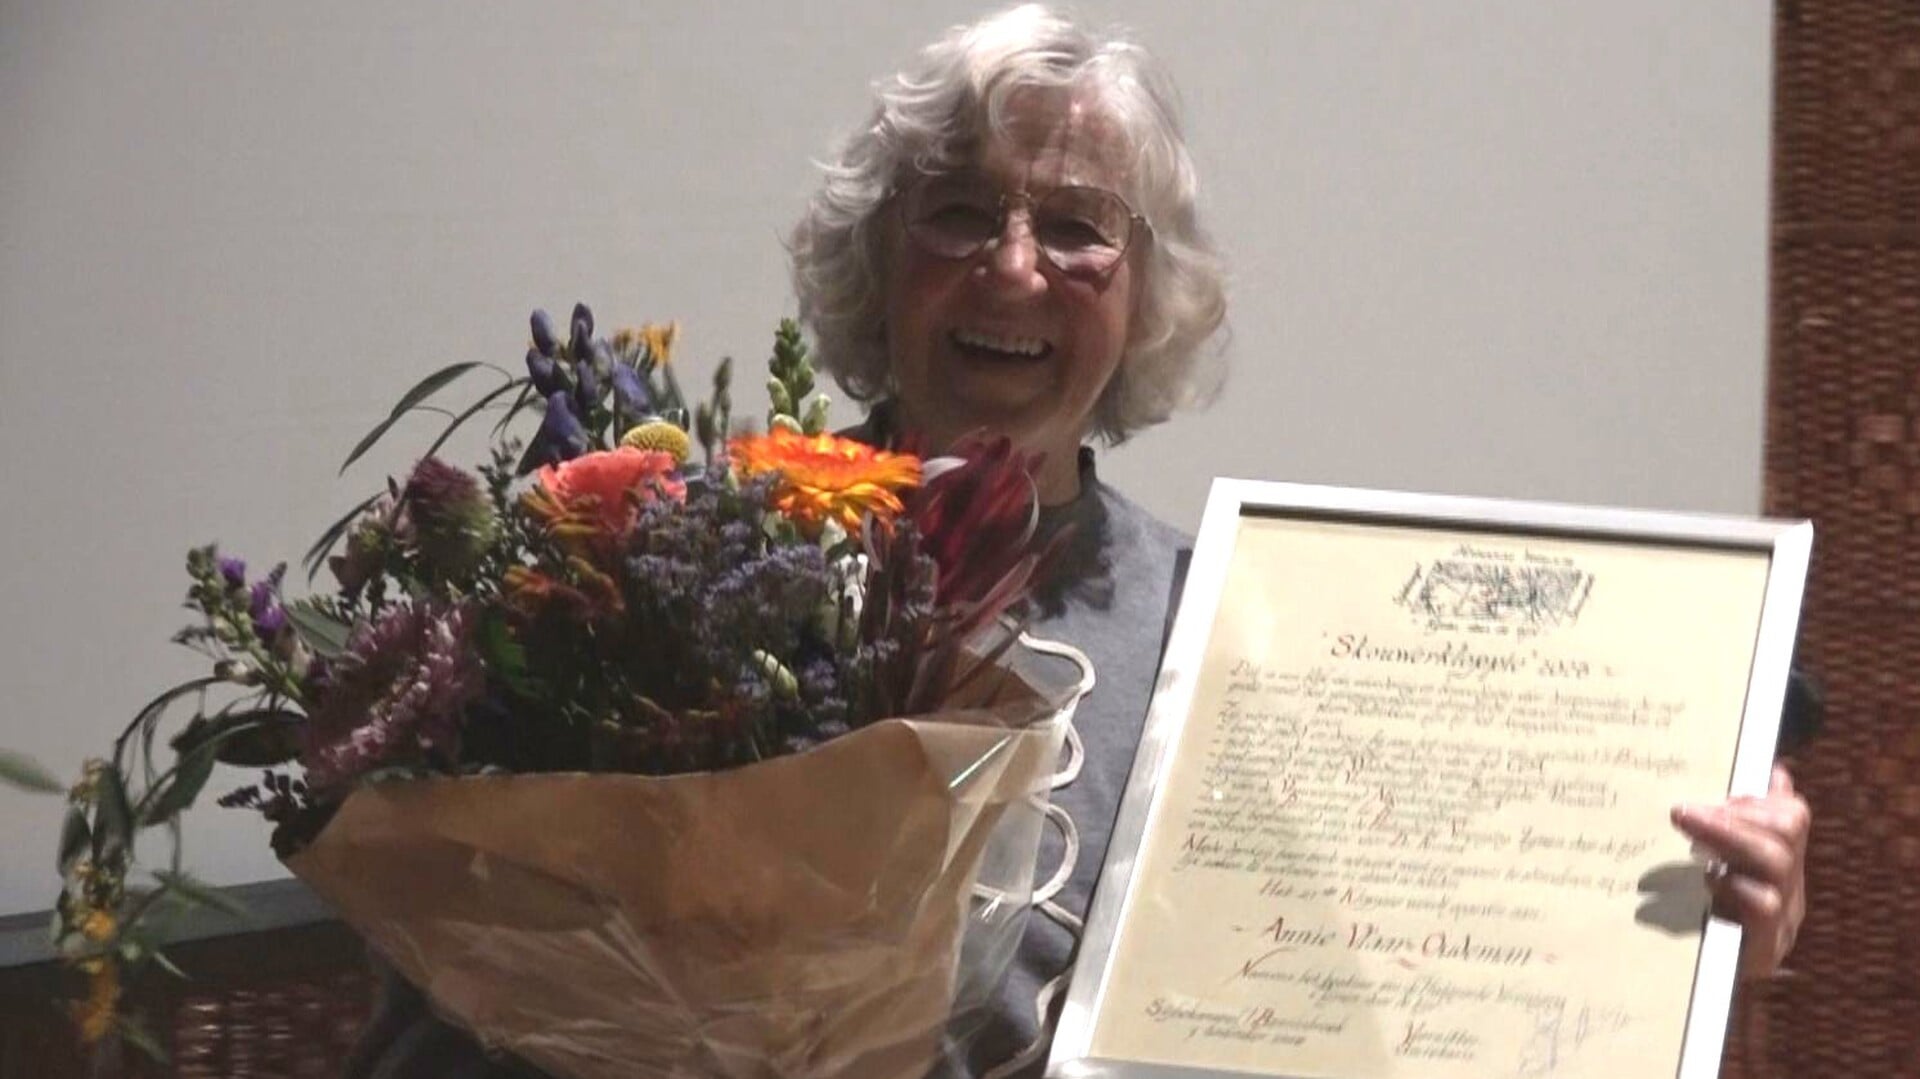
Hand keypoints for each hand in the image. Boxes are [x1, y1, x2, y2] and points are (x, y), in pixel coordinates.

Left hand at [1670, 764, 1810, 978]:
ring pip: (1776, 863)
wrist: (1709, 988)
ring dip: (1728, 838)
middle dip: (1734, 813)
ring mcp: (1783, 917)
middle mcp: (1789, 885)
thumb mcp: (1718, 866)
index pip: (1792, 816)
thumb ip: (1737, 823)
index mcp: (1780, 860)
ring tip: (1687, 827)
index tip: (1719, 793)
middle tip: (1683, 809)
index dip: (1759, 798)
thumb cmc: (1709, 915)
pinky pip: (1763, 907)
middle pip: (1785, 833)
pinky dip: (1735, 886)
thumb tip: (1773, 771)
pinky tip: (1708, 880)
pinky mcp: (1765, 949)